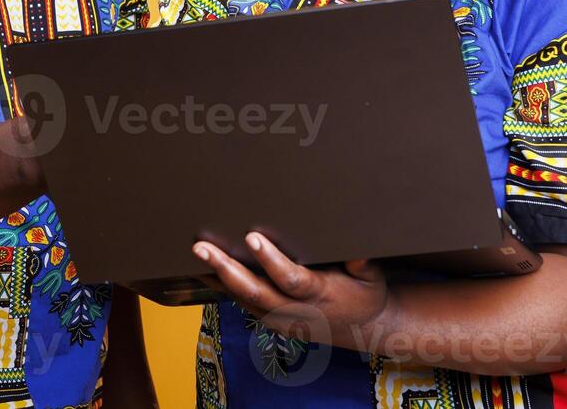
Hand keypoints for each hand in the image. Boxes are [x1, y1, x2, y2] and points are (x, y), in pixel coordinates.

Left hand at [193, 233, 389, 347]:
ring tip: (195, 254)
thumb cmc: (365, 293)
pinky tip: (203, 270)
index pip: (290, 278)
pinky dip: (222, 287)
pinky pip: (243, 303)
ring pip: (244, 299)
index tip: (252, 237)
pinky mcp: (273, 320)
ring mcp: (281, 319)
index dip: (270, 260)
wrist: (364, 330)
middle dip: (226, 269)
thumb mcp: (371, 275)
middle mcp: (296, 310)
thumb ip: (362, 260)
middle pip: (256, 292)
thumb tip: (356, 247)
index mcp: (320, 294)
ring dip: (217, 277)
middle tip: (202, 247)